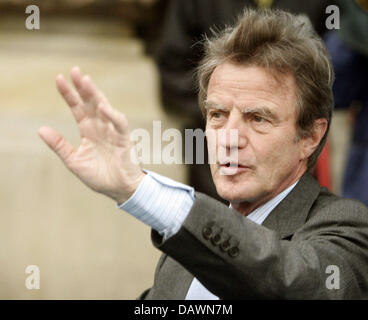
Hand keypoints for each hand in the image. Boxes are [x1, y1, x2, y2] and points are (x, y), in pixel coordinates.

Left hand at [38, 66, 144, 203]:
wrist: (120, 190)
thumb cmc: (100, 177)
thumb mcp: (74, 161)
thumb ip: (60, 145)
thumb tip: (41, 129)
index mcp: (88, 131)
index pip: (77, 108)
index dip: (68, 94)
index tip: (58, 79)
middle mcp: (100, 127)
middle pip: (90, 103)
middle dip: (82, 87)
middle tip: (74, 71)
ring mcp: (113, 131)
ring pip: (104, 107)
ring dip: (95, 94)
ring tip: (85, 81)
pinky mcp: (124, 138)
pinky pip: (119, 123)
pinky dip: (112, 115)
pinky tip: (102, 107)